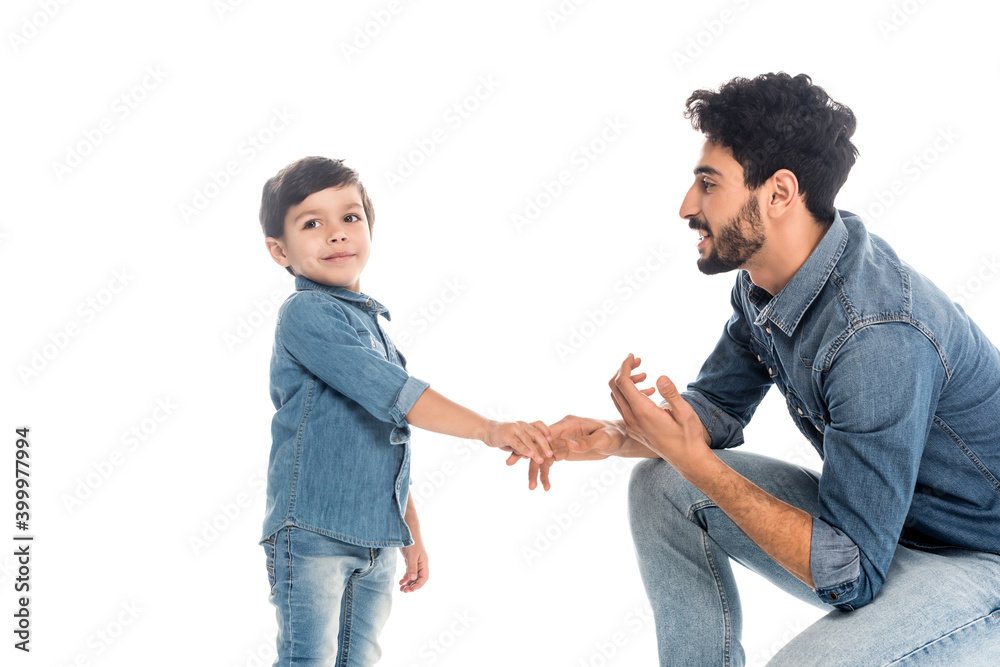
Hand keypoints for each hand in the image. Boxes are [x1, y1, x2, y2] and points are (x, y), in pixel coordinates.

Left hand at [399, 539, 428, 592]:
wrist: (408, 532)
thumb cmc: (412, 543)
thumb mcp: (412, 556)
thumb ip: (412, 567)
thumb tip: (412, 579)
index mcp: (424, 563)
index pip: (424, 578)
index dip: (418, 585)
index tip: (411, 590)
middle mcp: (421, 564)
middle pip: (418, 579)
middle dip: (412, 586)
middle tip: (404, 591)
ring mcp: (415, 563)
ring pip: (413, 577)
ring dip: (408, 584)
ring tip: (401, 589)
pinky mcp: (410, 561)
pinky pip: (409, 572)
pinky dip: (405, 578)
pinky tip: (400, 582)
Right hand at [482, 420, 551, 463]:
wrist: (486, 431)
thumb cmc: (502, 436)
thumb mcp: (516, 439)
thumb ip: (524, 445)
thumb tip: (533, 455)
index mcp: (525, 425)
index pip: (539, 425)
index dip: (546, 431)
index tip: (552, 440)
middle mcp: (522, 425)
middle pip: (537, 433)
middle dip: (545, 445)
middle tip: (550, 455)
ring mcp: (515, 429)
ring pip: (528, 440)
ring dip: (536, 450)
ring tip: (542, 460)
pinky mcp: (508, 435)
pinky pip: (519, 443)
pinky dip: (525, 450)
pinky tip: (530, 456)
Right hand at [507, 415, 627, 490]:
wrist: (619, 439)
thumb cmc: (613, 435)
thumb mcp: (603, 438)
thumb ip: (586, 442)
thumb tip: (569, 445)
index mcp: (567, 424)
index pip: (545, 433)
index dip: (533, 443)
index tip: (524, 453)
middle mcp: (561, 432)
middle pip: (539, 444)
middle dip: (527, 457)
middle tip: (511, 465)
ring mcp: (560, 442)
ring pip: (542, 456)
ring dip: (535, 470)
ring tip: (532, 487)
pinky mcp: (563, 451)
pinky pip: (550, 463)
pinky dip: (546, 474)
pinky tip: (545, 486)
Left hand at [609, 354, 709, 470]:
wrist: (687, 459)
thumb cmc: (689, 436)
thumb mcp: (685, 413)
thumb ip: (671, 393)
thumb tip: (660, 376)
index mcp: (643, 413)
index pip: (623, 383)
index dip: (624, 366)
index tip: (632, 356)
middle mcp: (632, 420)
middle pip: (615, 388)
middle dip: (623, 370)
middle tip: (637, 360)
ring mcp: (631, 426)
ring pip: (617, 398)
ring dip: (625, 382)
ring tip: (644, 374)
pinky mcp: (634, 430)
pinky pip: (624, 407)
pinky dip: (629, 394)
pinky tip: (647, 392)